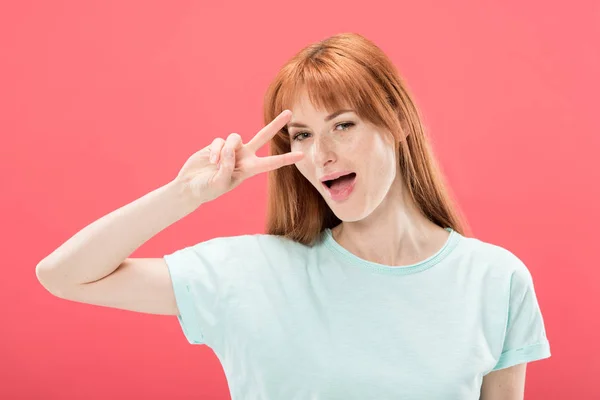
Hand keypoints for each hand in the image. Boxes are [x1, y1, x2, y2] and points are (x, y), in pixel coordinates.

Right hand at [174, 110, 303, 204]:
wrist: (190, 186)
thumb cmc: (206, 189)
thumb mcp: (218, 184)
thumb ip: (226, 167)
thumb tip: (229, 150)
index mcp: (249, 170)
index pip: (271, 163)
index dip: (286, 159)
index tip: (301, 155)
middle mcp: (244, 157)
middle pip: (263, 136)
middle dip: (276, 124)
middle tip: (289, 113)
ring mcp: (231, 149)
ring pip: (235, 137)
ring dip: (225, 149)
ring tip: (215, 163)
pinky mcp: (218, 145)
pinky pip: (220, 141)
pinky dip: (215, 150)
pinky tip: (210, 161)